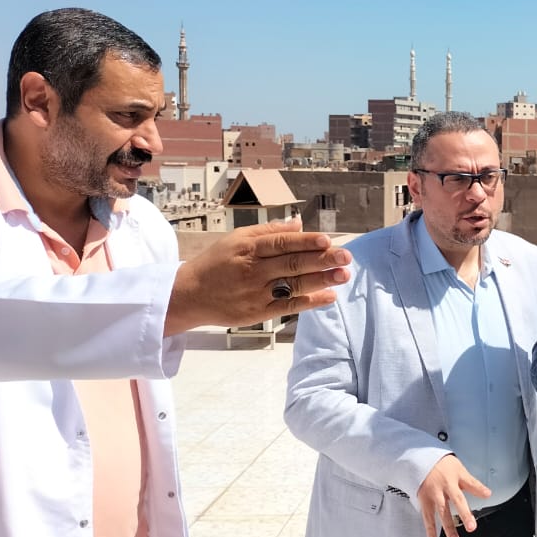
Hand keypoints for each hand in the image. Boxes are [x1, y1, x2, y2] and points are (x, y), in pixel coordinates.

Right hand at [165, 219, 352, 334]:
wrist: (189, 295)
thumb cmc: (217, 263)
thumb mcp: (236, 239)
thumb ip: (269, 231)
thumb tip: (299, 224)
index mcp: (248, 248)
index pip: (282, 243)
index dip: (306, 241)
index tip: (327, 240)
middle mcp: (253, 270)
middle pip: (292, 264)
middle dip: (322, 260)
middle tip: (346, 256)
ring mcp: (256, 293)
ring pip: (294, 285)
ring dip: (321, 280)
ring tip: (344, 274)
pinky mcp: (258, 312)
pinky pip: (288, 306)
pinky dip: (310, 302)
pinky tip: (329, 296)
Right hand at [416, 454, 491, 536]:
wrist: (419, 459)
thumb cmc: (441, 465)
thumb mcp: (458, 469)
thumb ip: (471, 483)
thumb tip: (487, 494)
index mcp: (455, 476)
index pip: (469, 483)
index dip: (478, 489)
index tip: (487, 495)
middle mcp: (444, 486)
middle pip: (456, 500)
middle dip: (464, 514)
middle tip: (471, 527)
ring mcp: (433, 493)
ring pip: (441, 511)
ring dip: (448, 526)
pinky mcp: (424, 499)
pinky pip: (427, 515)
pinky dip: (429, 527)